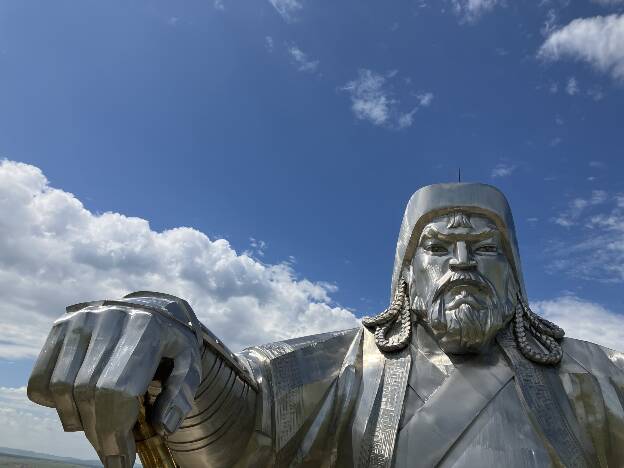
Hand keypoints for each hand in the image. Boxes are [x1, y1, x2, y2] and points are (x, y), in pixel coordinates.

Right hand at [27, 302, 201, 467]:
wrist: (153, 310)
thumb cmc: (172, 344)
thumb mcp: (189, 365)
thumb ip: (180, 395)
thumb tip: (163, 428)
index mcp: (147, 327)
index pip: (116, 390)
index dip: (115, 431)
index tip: (121, 459)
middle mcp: (110, 318)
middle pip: (88, 391)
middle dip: (98, 433)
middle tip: (111, 454)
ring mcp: (82, 319)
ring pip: (61, 387)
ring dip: (76, 420)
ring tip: (97, 429)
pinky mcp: (62, 325)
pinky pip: (42, 378)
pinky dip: (54, 403)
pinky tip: (78, 407)